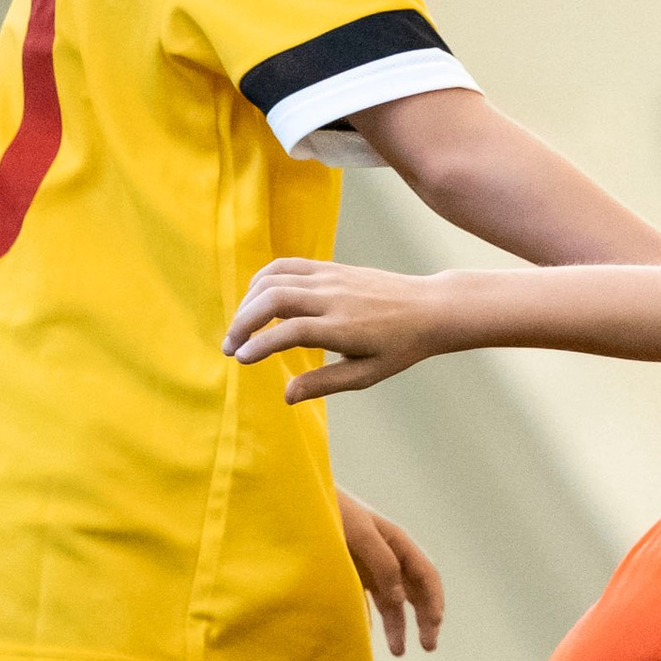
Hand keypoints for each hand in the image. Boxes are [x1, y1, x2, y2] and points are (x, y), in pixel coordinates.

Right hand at [228, 261, 446, 399]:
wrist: (429, 308)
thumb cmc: (400, 347)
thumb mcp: (367, 374)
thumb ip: (325, 383)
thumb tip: (286, 396)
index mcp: (344, 328)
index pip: (290, 331)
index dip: (260, 344)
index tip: (241, 359)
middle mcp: (334, 298)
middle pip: (273, 298)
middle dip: (243, 322)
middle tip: (230, 348)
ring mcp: (331, 278)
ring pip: (274, 278)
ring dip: (247, 301)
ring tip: (239, 328)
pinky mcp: (330, 267)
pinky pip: (286, 265)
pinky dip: (262, 279)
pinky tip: (254, 300)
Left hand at [337, 490, 444, 658]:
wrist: (297, 504)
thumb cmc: (331, 511)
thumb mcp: (360, 533)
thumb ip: (384, 564)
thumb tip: (401, 600)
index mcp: (397, 542)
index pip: (426, 575)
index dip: (434, 600)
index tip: (434, 624)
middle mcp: (388, 557)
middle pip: (416, 592)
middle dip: (424, 619)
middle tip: (428, 647)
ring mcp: (369, 568)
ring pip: (394, 602)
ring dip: (399, 626)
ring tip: (398, 651)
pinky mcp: (351, 577)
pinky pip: (369, 603)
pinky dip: (374, 620)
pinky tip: (373, 636)